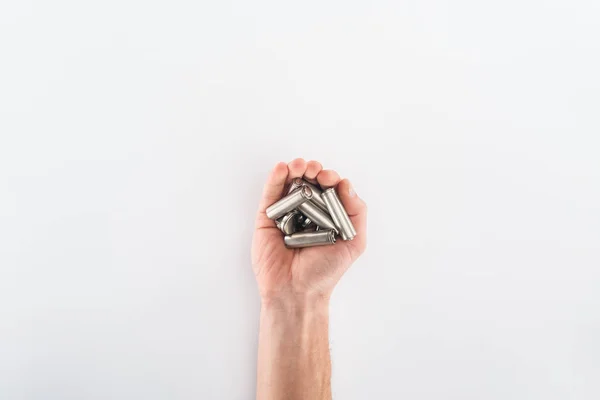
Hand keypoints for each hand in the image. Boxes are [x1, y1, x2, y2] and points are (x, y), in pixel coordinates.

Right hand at [251, 159, 367, 304]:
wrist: (297, 291)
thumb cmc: (325, 271)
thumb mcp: (354, 241)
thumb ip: (356, 212)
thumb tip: (346, 184)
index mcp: (327, 215)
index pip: (329, 188)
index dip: (330, 178)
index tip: (330, 179)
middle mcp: (306, 212)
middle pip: (309, 181)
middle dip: (313, 170)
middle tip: (315, 172)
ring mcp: (286, 213)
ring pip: (289, 183)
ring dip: (295, 168)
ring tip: (299, 166)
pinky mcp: (267, 218)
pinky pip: (270, 195)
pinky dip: (275, 178)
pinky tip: (281, 168)